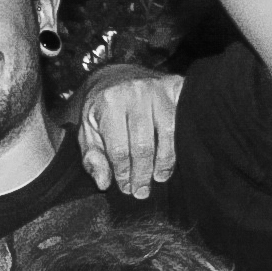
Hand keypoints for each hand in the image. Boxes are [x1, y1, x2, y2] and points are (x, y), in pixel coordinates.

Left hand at [76, 65, 184, 198]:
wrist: (118, 78)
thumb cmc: (101, 111)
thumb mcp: (87, 132)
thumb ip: (92, 158)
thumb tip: (103, 183)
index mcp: (109, 102)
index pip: (119, 148)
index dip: (124, 173)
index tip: (127, 189)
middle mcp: (135, 92)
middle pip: (144, 144)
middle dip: (143, 173)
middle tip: (142, 192)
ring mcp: (158, 88)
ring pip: (168, 133)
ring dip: (165, 161)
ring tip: (159, 177)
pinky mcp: (176, 86)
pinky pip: (184, 119)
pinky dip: (181, 141)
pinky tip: (176, 157)